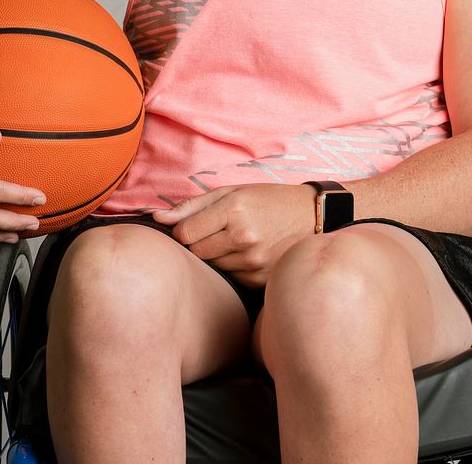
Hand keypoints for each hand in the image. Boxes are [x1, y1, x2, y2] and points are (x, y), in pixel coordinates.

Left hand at [151, 183, 316, 288]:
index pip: (184, 233)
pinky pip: (231, 278)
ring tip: (237, 241)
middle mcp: (243, 237)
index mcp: (234, 210)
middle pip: (195, 253)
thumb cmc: (269, 201)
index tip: (194, 225)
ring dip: (217, 256)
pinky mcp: (262, 280)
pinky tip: (249, 254)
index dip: (183, 230)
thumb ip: (192, 205)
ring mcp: (254, 261)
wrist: (314, 217)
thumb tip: (156, 217)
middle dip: (199, 244)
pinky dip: (234, 268)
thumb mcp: (232, 192)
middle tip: (218, 232)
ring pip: (213, 268)